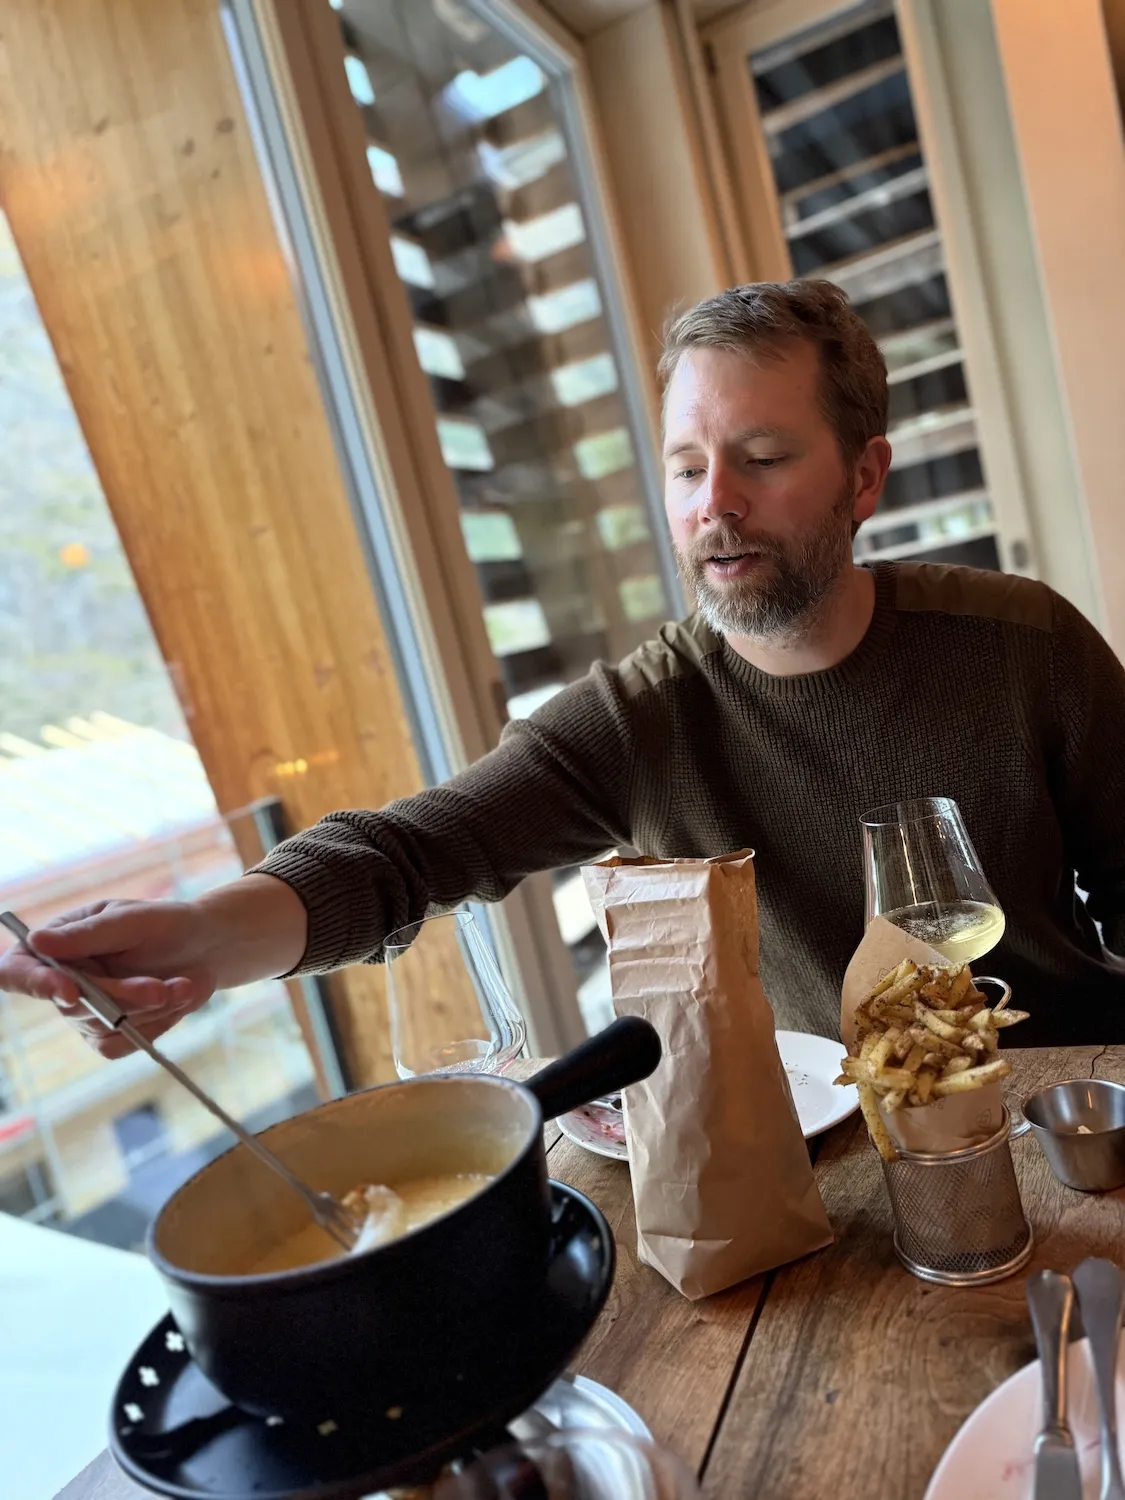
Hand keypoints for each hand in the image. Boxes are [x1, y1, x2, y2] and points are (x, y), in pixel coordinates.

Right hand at [0, 899, 216, 1057]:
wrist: (205, 947)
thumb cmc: (164, 925)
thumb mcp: (130, 920)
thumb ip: (88, 934)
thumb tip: (37, 941)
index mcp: (58, 943)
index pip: (17, 969)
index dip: (33, 982)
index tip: (68, 990)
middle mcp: (63, 979)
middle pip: (70, 1004)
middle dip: (120, 997)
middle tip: (160, 988)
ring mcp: (84, 1011)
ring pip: (101, 1027)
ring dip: (146, 1010)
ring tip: (180, 985)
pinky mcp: (110, 1033)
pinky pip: (119, 1045)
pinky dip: (153, 1026)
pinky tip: (175, 999)